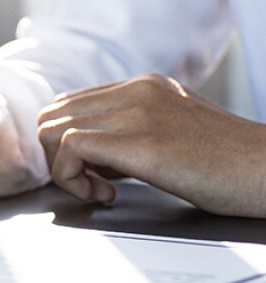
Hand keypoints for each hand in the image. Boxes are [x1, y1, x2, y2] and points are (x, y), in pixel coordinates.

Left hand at [38, 73, 265, 215]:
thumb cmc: (230, 166)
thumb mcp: (173, 134)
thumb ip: (131, 134)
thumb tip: (92, 158)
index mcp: (143, 87)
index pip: (70, 104)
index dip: (68, 143)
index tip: (95, 172)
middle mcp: (135, 91)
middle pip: (52, 114)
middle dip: (59, 156)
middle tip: (94, 183)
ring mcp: (136, 112)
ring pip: (51, 128)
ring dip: (63, 169)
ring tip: (101, 190)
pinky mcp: (140, 142)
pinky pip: (69, 148)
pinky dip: (72, 179)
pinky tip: (106, 195)